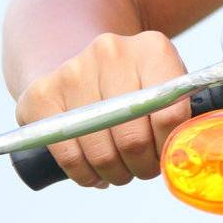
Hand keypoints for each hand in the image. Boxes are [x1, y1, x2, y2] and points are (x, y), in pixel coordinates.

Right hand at [14, 32, 190, 186]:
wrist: (80, 61)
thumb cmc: (134, 83)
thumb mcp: (164, 82)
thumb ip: (179, 111)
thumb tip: (182, 155)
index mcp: (152, 48)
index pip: (170, 111)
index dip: (170, 145)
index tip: (168, 156)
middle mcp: (110, 52)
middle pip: (132, 137)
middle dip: (142, 166)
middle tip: (144, 170)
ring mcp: (71, 72)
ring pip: (100, 152)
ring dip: (115, 174)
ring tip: (121, 172)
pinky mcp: (40, 96)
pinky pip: (67, 155)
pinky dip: (84, 175)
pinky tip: (94, 174)